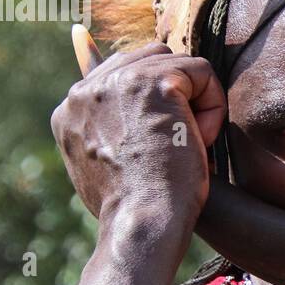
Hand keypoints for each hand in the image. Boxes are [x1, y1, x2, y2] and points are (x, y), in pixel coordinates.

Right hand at [51, 28, 226, 224]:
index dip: (156, 100)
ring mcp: (115, 82)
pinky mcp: (152, 82)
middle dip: (175, 97)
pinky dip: (213, 107)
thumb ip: (105, 133)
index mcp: (70, 111)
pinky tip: (200, 140)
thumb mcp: (106, 168)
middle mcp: (85, 91)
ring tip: (187, 144)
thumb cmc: (132, 209)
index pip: (121, 74)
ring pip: (177, 64)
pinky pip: (202, 72)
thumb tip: (114, 98)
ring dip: (194, 102)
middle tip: (177, 145)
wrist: (142, 224)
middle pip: (151, 60)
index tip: (166, 134)